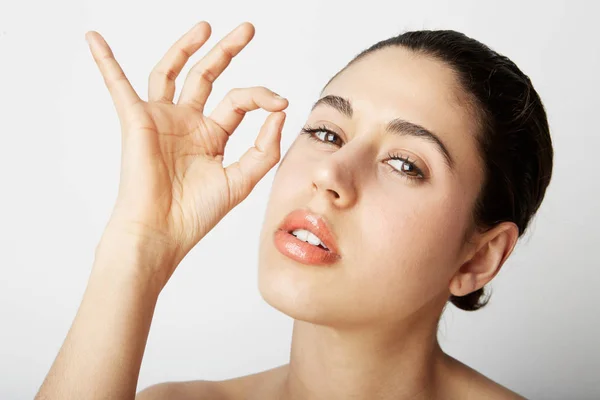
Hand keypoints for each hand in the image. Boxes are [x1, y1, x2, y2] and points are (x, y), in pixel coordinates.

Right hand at [87, 21, 286, 282]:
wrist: (162, 232)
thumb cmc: (196, 213)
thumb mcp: (241, 180)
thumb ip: (264, 148)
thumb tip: (280, 113)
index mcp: (211, 136)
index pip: (238, 102)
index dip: (261, 96)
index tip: (281, 101)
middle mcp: (187, 123)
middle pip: (206, 76)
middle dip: (227, 51)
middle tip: (248, 29)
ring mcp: (161, 119)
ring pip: (172, 72)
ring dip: (186, 47)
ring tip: (206, 26)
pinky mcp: (136, 121)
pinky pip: (118, 85)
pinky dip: (106, 62)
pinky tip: (95, 39)